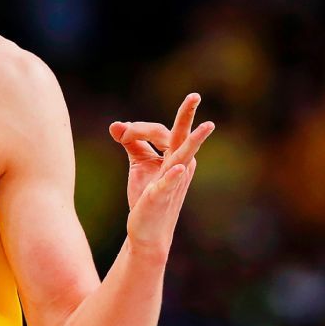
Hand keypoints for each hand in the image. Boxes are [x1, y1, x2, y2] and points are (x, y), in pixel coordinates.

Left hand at [109, 94, 213, 256]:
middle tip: (195, 95)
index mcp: (174, 155)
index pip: (158, 130)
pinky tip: (179, 167)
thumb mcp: (140, 163)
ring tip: (207, 126)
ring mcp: (172, 180)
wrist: (147, 230)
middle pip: (182, 135)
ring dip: (194, 141)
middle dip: (187, 115)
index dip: (137, 128)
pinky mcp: (160, 196)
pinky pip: (169, 183)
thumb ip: (132, 142)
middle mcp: (178, 164)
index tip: (120, 135)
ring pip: (182, 155)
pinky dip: (173, 175)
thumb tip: (116, 124)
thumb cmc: (146, 195)